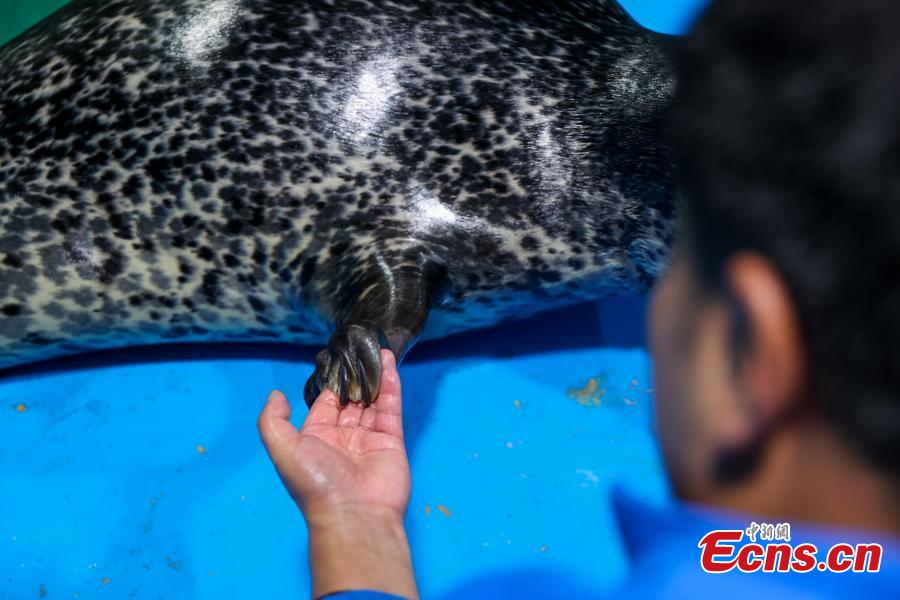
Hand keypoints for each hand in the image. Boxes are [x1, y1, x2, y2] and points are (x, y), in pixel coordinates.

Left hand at [259, 349, 416, 597]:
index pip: (324, 403)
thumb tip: (275, 394)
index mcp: (316, 439)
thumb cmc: (315, 483)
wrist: (354, 514)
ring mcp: (368, 439)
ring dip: (374, 376)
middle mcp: (342, 438)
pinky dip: (390, 386)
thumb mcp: (282, 449)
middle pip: (349, 400)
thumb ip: (272, 420)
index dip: (329, 383)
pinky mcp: (391, 441)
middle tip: (359, 349)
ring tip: (376, 349)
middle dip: (354, 377)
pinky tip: (388, 365)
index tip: (336, 358)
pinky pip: (390, 409)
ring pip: (372, 401)